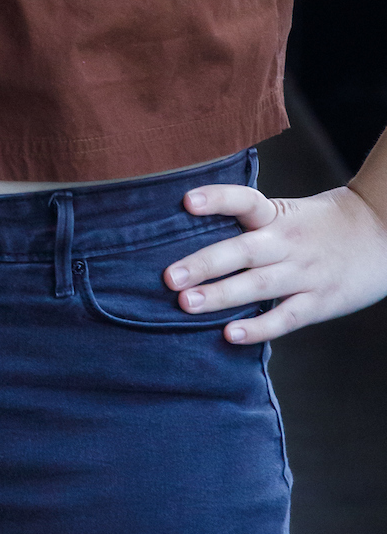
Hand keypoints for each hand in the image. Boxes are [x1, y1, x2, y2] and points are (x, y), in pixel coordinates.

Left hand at [165, 181, 386, 343]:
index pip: (245, 200)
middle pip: (242, 251)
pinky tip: (230, 334)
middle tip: (168, 276)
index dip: (218, 198)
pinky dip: (258, 328)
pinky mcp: (319, 302)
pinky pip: (285, 318)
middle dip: (204, 263)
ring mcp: (304, 274)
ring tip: (186, 303)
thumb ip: (248, 223)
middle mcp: (288, 243)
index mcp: (277, 215)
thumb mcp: (286, 213)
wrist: (382, 234)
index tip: (187, 201)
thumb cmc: (320, 225)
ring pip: (258, 286)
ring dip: (221, 295)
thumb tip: (189, 233)